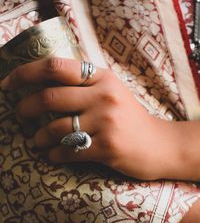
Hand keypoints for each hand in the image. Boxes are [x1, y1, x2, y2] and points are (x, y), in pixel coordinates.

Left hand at [1, 57, 199, 181]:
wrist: (161, 145)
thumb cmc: (131, 119)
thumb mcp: (112, 91)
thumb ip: (84, 84)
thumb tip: (41, 83)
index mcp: (102, 78)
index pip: (55, 67)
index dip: (25, 73)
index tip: (8, 84)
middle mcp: (104, 96)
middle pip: (49, 97)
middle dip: (24, 107)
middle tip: (18, 115)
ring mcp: (107, 123)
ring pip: (55, 128)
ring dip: (37, 137)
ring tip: (35, 141)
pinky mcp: (108, 148)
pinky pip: (68, 151)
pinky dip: (54, 155)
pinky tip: (53, 155)